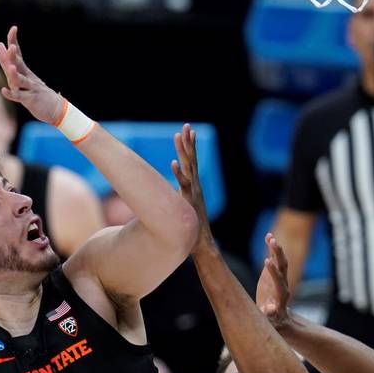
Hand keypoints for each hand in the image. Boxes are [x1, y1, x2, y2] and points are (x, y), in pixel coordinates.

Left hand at [0, 27, 63, 124]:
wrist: (55, 108)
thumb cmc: (35, 91)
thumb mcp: (20, 74)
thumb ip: (6, 61)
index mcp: (24, 70)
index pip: (18, 53)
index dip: (14, 41)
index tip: (14, 28)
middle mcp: (27, 77)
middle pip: (19, 65)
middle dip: (15, 56)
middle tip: (12, 47)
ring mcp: (30, 88)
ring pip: (21, 81)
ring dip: (15, 75)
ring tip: (11, 68)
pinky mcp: (30, 100)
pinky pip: (19, 97)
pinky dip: (11, 94)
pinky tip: (4, 90)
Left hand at [169, 124, 210, 242]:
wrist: (203, 246)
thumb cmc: (192, 232)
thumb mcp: (183, 213)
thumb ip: (178, 205)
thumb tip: (170, 203)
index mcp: (193, 188)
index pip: (190, 163)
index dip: (188, 148)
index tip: (186, 132)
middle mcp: (194, 187)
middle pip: (191, 160)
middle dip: (188, 143)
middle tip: (186, 126)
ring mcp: (193, 193)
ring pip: (188, 168)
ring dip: (183, 152)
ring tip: (179, 136)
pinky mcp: (190, 201)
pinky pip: (184, 185)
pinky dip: (178, 174)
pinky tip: (172, 163)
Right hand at [256, 233, 292, 328]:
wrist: (277, 316)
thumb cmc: (271, 319)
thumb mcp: (269, 319)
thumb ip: (268, 313)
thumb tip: (269, 310)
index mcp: (281, 295)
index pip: (279, 281)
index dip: (273, 272)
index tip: (266, 262)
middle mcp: (283, 284)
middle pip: (283, 268)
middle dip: (278, 255)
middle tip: (273, 243)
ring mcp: (280, 277)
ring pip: (280, 261)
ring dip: (276, 249)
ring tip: (271, 237)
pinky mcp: (274, 273)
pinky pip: (274, 258)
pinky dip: (272, 248)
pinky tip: (268, 236)